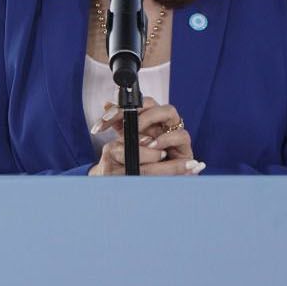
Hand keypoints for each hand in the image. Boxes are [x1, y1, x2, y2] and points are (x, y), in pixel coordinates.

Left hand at [88, 96, 204, 175]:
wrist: (155, 182)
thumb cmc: (141, 161)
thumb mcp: (126, 143)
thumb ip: (119, 124)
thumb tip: (107, 103)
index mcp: (146, 117)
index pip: (134, 103)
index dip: (118, 109)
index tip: (102, 122)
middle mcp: (161, 121)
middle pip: (152, 102)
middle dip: (135, 110)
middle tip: (121, 125)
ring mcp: (174, 131)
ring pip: (169, 111)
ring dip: (150, 120)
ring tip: (135, 135)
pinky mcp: (184, 147)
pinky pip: (181, 135)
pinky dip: (166, 139)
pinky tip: (152, 146)